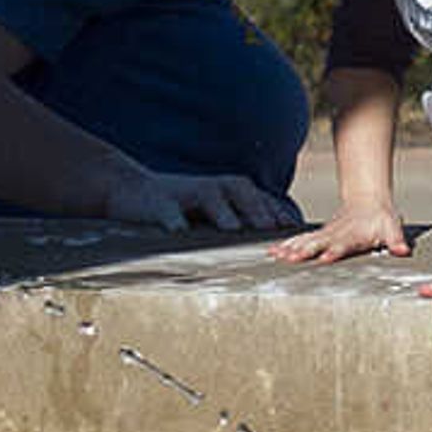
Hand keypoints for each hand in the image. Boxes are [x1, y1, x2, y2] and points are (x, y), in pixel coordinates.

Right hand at [99, 165, 299, 232]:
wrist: (133, 190)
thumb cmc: (183, 206)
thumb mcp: (216, 212)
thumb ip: (244, 221)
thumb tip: (279, 244)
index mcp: (233, 190)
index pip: (264, 202)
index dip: (281, 217)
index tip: (299, 236)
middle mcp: (216, 187)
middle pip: (244, 196)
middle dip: (261, 214)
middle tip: (276, 234)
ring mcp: (187, 192)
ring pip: (211, 199)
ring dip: (223, 214)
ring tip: (234, 231)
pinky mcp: (160, 202)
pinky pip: (170, 213)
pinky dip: (176, 221)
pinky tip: (179, 233)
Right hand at [267, 201, 411, 266]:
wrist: (369, 202)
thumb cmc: (381, 219)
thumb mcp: (392, 228)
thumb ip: (396, 240)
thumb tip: (403, 251)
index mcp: (353, 236)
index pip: (343, 245)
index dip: (334, 251)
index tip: (324, 259)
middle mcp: (336, 234)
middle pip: (318, 243)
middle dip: (305, 251)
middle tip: (291, 259)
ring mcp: (325, 234)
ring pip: (305, 241)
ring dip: (290, 248)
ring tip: (276, 256)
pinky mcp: (319, 235)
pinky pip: (300, 240)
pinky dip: (286, 245)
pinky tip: (272, 252)